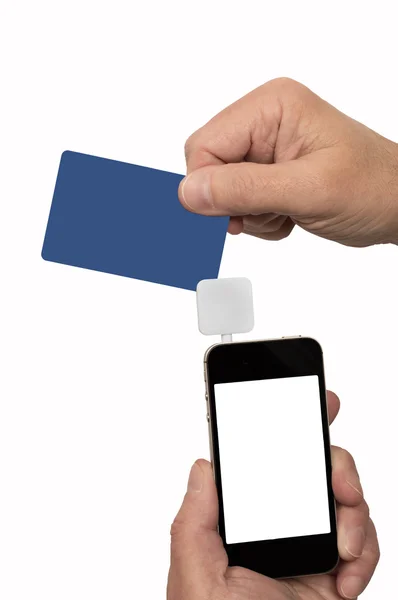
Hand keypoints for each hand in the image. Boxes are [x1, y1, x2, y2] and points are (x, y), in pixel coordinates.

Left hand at [167, 392, 378, 599]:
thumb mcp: (195, 574)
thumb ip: (194, 518)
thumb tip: (203, 464)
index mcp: (244, 516)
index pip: (265, 459)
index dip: (287, 425)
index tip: (309, 399)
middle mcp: (280, 524)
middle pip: (315, 469)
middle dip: (335, 461)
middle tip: (340, 475)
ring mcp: (313, 546)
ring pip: (347, 500)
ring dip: (354, 512)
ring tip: (342, 543)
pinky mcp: (339, 571)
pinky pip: (366, 542)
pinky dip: (366, 552)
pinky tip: (346, 573)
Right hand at [179, 77, 397, 246]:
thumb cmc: (372, 186)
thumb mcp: (307, 190)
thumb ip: (245, 189)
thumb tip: (190, 192)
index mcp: (272, 106)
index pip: (205, 144)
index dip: (209, 186)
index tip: (231, 215)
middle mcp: (265, 120)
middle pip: (209, 166)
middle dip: (233, 201)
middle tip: (267, 213)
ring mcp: (266, 146)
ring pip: (222, 189)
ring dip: (249, 214)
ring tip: (286, 212)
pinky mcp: (269, 171)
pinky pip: (239, 200)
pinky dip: (259, 219)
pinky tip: (287, 215)